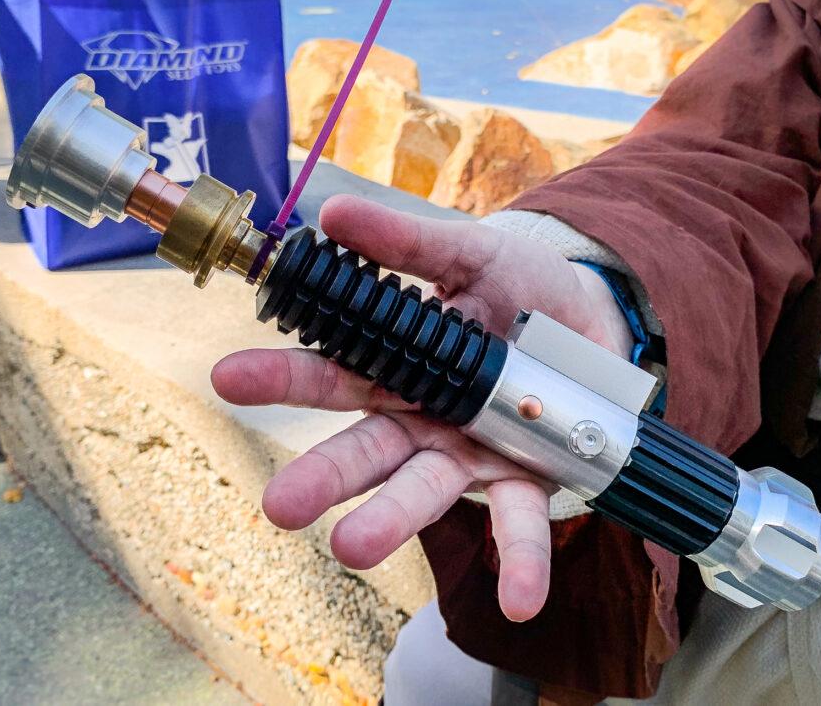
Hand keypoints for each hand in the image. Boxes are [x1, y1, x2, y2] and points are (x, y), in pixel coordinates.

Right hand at [211, 195, 632, 620]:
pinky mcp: (521, 480)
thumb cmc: (522, 288)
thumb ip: (407, 243)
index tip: (226, 379)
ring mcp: (467, 457)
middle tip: (280, 505)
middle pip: (364, 450)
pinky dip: (521, 564)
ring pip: (424, 491)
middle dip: (323, 477)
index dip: (280, 377)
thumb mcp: (469, 254)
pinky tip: (520, 604)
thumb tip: (331, 216)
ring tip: (353, 548)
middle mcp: (420, 421)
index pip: (330, 373)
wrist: (595, 322)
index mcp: (397, 367)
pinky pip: (519, 524)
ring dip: (391, 522)